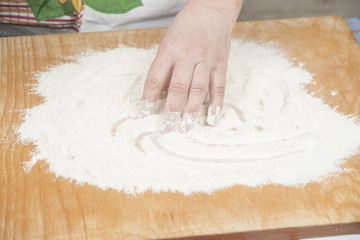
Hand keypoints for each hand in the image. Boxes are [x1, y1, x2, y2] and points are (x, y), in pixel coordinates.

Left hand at [141, 0, 242, 131]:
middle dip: (171, 110)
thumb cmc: (185, 27)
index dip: (149, 97)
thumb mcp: (168, 42)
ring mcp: (206, 60)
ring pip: (198, 89)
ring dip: (191, 110)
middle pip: (178, 87)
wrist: (212, 10)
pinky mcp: (221, 64)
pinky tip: (212, 118)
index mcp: (169, 49)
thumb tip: (161, 94)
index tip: (144, 113)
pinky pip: (218, 87)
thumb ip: (165, 67)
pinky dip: (216, 104)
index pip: (156, 77)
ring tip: (185, 126)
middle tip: (167, 127)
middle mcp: (188, 55)